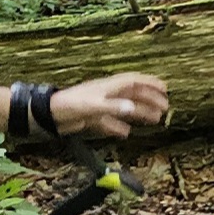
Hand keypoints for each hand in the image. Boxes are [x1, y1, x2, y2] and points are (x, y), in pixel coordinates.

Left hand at [47, 73, 168, 138]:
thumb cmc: (68, 105)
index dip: (150, 84)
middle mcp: (105, 95)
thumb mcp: (93, 106)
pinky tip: (125, 133)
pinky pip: (109, 122)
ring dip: (139, 113)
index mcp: (108, 87)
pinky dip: (119, 127)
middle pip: (132, 95)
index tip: (165, 89)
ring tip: (154, 119)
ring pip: (124, 109)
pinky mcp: (91, 117)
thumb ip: (113, 108)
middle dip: (150, 100)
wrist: (47, 115)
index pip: (134, 82)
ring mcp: (99, 106)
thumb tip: (133, 108)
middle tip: (165, 108)